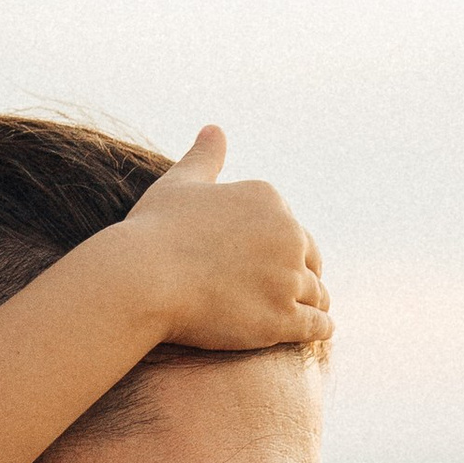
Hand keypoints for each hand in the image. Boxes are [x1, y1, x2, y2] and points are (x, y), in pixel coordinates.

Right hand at [115, 126, 331, 355]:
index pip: (291, 228)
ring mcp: (288, 277)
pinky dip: (321, 328)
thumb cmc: (154, 230)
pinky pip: (318, 324)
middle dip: (303, 275)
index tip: (270, 265)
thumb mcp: (180, 183)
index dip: (282, 248)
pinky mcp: (283, 318)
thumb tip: (215, 129)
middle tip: (293, 294)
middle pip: (310, 260)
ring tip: (308, 315)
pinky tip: (320, 333)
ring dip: (314, 304)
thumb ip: (205, 158)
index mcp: (268, 199)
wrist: (142, 278)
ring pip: (317, 294)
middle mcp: (288, 233)